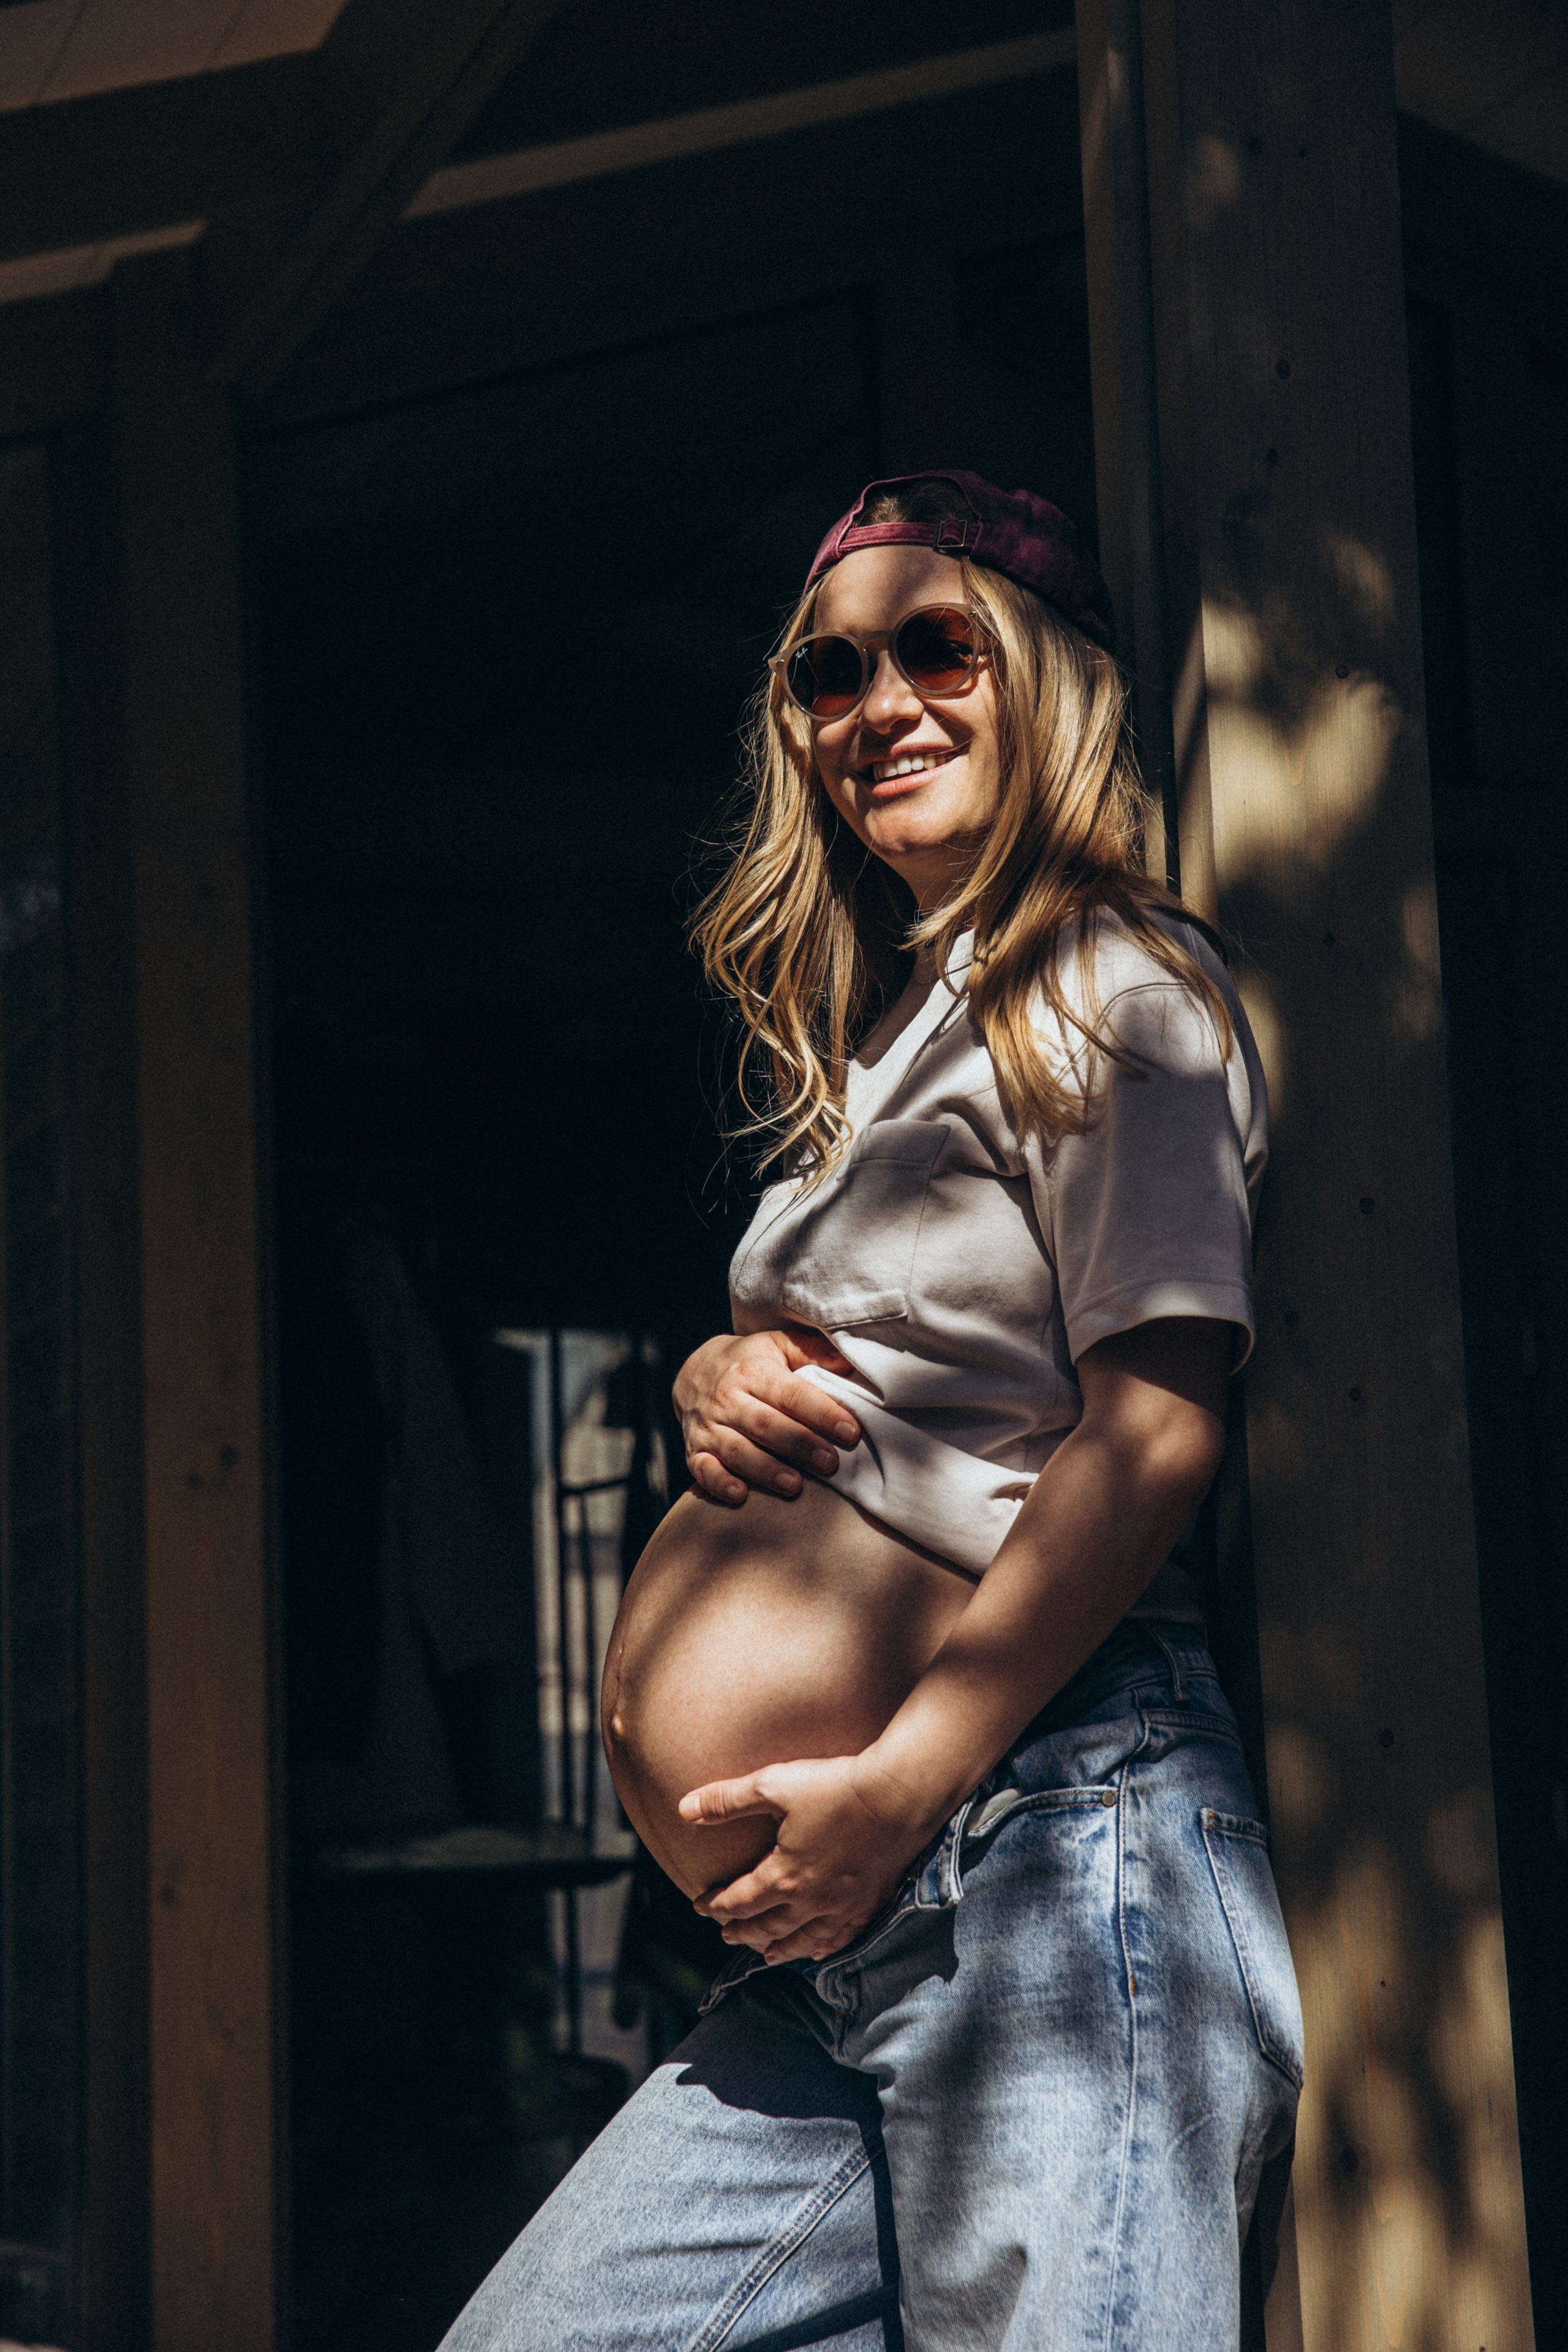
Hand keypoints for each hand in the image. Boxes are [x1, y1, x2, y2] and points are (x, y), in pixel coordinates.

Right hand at [673, 1328, 861, 1504]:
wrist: (695, 1373)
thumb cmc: (751, 1362)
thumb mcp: (779, 1345)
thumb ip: (815, 1352)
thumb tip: (852, 1363)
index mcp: (753, 1370)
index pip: (791, 1393)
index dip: (822, 1413)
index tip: (850, 1431)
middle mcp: (727, 1398)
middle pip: (765, 1424)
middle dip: (799, 1445)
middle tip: (830, 1463)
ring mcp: (708, 1427)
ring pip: (736, 1450)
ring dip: (765, 1469)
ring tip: (795, 1485)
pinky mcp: (694, 1451)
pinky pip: (703, 1470)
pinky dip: (719, 1483)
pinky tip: (740, 1495)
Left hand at [680, 1752, 938, 1962]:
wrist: (899, 1795)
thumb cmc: (834, 1786)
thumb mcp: (772, 1786)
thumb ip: (727, 1801)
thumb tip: (683, 1809)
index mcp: (783, 1877)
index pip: (739, 1901)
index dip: (715, 1905)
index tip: (699, 1905)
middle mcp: (811, 1902)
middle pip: (769, 1926)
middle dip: (744, 1931)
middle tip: (727, 1935)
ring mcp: (843, 1907)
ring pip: (804, 1940)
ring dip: (780, 1948)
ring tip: (766, 1955)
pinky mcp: (870, 1903)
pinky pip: (841, 1938)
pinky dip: (823, 1948)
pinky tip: (819, 1949)